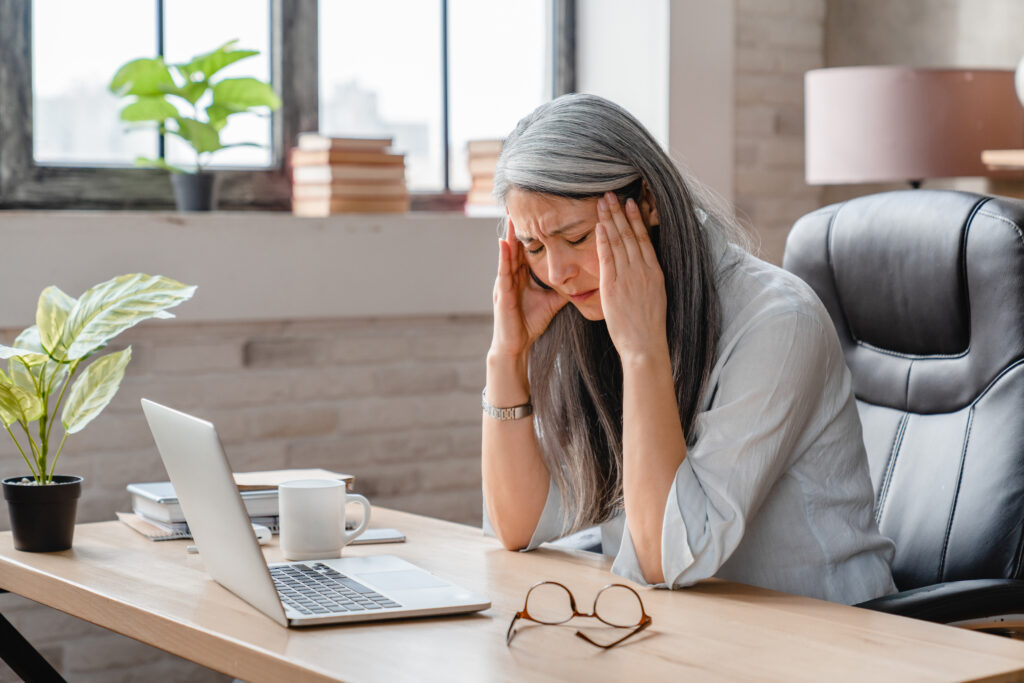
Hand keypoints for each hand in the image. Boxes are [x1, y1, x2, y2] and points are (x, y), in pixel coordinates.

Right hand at [490, 218, 567, 359]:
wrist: (516, 345)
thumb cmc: (529, 324)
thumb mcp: (551, 302)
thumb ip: (563, 289)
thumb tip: (583, 280)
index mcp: (522, 277)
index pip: (527, 250)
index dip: (531, 233)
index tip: (536, 214)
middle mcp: (511, 276)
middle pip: (516, 247)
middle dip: (517, 228)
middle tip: (519, 205)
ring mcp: (504, 283)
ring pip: (507, 255)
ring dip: (508, 236)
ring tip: (510, 217)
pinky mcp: (501, 293)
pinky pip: (502, 271)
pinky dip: (503, 256)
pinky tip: (504, 243)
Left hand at [595, 192, 668, 362]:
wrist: (645, 344)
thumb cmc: (648, 327)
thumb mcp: (655, 297)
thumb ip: (646, 280)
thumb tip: (639, 270)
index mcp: (655, 272)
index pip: (645, 239)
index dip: (636, 219)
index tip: (630, 203)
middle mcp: (643, 270)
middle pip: (631, 235)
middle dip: (620, 212)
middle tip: (612, 194)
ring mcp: (629, 277)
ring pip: (619, 241)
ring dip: (611, 219)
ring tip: (603, 202)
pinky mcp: (614, 286)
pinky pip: (608, 258)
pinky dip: (605, 240)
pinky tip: (601, 226)